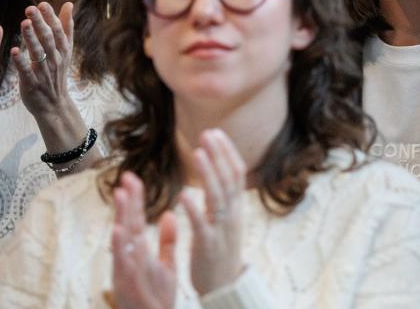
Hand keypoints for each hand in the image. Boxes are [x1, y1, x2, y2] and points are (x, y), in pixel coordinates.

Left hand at [11, 2, 75, 121]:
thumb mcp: (65, 50)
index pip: (58, 31)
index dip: (51, 18)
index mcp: (63, 50)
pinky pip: (27, 71)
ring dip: (31, 38)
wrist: (55, 105)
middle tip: (30, 8)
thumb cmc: (57, 73)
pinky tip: (14, 51)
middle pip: (48, 39)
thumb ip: (66, 27)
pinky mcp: (33, 84)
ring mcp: (45, 72)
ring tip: (24, 23)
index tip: (42, 4)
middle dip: (40, 23)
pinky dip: (21, 62)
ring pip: (39, 53)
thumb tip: (68, 4)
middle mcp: (55, 59)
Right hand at [110, 171, 177, 308]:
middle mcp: (131, 258)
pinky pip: (123, 263)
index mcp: (140, 252)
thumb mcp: (166, 265)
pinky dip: (120, 247)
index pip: (137, 220)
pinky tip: (119, 231)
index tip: (134, 177)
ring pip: (123, 240)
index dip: (136, 199)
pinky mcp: (126, 283)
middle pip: (128, 224)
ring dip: (121, 217)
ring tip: (122, 195)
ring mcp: (127, 270)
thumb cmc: (156, 297)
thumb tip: (168, 214)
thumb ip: (167, 241)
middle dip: (127, 201)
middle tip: (126, 177)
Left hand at [179, 128, 245, 295]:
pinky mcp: (207, 245)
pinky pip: (201, 224)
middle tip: (208, 134)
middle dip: (219, 155)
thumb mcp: (228, 221)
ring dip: (209, 173)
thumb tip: (219, 172)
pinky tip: (183, 194)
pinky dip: (194, 208)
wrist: (224, 286)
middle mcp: (232, 215)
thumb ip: (223, 198)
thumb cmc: (221, 251)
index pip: (236, 173)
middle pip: (229, 179)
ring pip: (218, 197)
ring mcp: (221, 229)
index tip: (216, 133)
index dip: (227, 152)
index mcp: (236, 208)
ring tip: (199, 152)